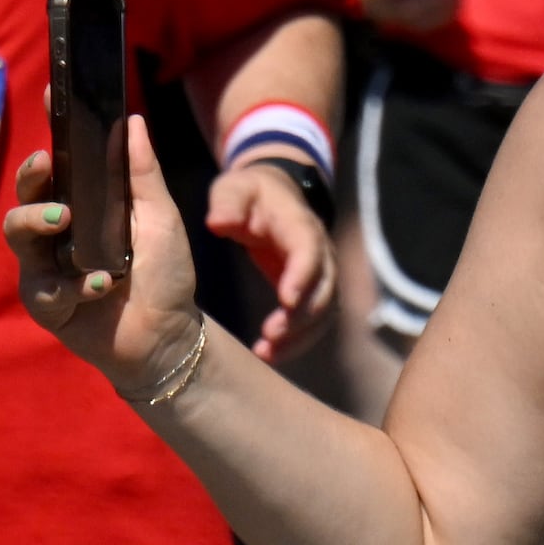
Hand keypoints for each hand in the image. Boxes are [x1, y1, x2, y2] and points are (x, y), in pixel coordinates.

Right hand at [7, 113, 205, 400]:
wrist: (169, 333)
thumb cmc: (165, 273)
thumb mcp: (161, 218)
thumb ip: (142, 174)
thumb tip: (131, 120)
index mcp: (84, 202)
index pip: (60, 162)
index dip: (52, 128)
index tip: (50, 94)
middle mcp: (58, 230)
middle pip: (27, 192)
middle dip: (30, 175)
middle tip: (44, 164)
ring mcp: (47, 266)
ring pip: (18, 233)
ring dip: (37, 220)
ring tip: (64, 219)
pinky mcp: (46, 303)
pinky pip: (44, 286)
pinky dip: (75, 283)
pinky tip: (103, 283)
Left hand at [208, 159, 336, 363]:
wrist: (273, 196)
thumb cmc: (249, 194)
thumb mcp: (233, 190)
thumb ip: (227, 203)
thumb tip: (219, 223)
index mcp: (298, 224)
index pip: (309, 249)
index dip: (302, 275)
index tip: (285, 299)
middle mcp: (319, 250)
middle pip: (324, 286)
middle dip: (302, 315)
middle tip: (270, 336)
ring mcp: (320, 272)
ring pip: (325, 309)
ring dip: (301, 335)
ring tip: (268, 352)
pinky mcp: (312, 290)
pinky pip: (315, 320)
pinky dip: (297, 341)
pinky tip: (270, 354)